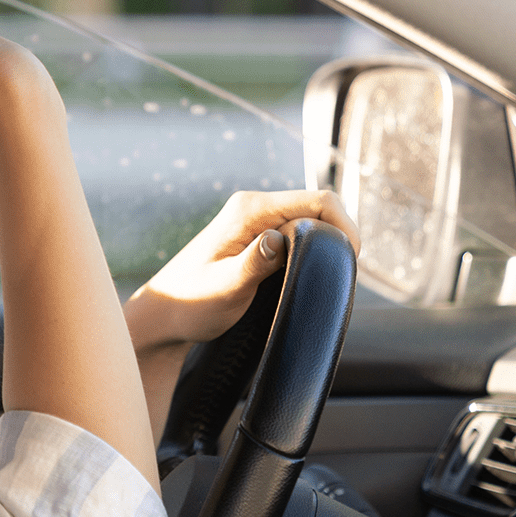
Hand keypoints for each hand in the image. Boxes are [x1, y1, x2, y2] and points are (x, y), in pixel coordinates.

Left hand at [124, 189, 359, 356]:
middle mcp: (255, 208)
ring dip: (324, 247)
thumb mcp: (225, 288)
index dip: (344, 226)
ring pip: (310, 224)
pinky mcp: (258, 239)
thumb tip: (279, 240)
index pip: (318, 200)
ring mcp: (256, 222)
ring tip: (324, 279)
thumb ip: (254, 263)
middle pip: (319, 209)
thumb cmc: (190, 304)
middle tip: (339, 276)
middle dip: (337, 238)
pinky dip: (311, 253)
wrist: (165, 316)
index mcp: (249, 210)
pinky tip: (308, 277)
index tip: (350, 260)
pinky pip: (297, 237)